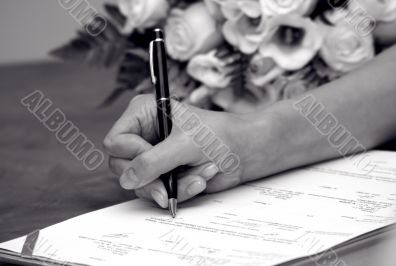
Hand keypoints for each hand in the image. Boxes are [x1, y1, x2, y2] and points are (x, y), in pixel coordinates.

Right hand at [103, 94, 274, 207]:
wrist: (243, 152)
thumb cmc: (219, 136)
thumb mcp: (184, 145)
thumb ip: (153, 162)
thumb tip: (127, 179)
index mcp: (144, 114)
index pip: (116, 141)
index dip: (134, 154)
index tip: (159, 158)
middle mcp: (144, 134)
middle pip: (122, 166)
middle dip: (152, 179)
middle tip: (168, 186)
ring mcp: (152, 156)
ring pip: (140, 183)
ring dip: (172, 185)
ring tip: (199, 174)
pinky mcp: (163, 173)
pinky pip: (157, 191)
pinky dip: (179, 190)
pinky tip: (199, 179)